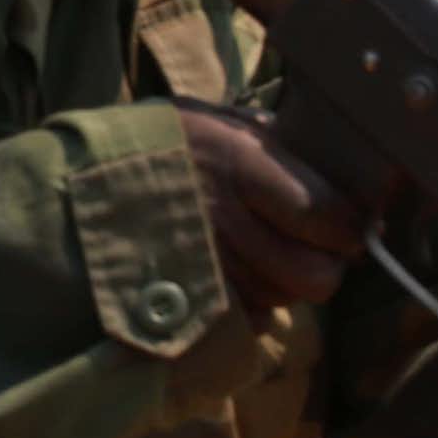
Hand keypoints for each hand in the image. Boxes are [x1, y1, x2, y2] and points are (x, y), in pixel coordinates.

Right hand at [175, 102, 365, 316]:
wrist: (79, 183)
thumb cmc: (154, 143)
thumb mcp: (211, 119)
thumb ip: (268, 139)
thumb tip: (333, 166)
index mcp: (240, 166)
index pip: (328, 216)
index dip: (352, 227)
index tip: (358, 224)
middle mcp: (226, 223)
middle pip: (315, 277)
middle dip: (328, 265)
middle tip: (322, 248)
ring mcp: (205, 269)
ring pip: (284, 300)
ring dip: (289, 283)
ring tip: (270, 254)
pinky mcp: (186, 302)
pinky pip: (249, 318)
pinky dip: (255, 303)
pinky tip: (239, 273)